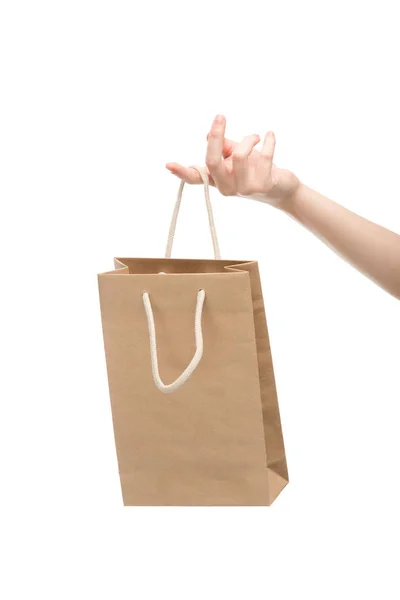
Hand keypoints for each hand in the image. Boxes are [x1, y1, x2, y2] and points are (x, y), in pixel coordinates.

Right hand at [166, 115, 299, 208]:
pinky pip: (264, 157)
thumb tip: (210, 134)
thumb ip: (223, 146)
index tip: (168, 164)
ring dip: (248, 139)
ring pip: (239, 156)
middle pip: (212, 161)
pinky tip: (270, 135)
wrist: (280, 188)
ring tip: (256, 136)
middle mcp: (226, 187)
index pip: (195, 178)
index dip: (181, 172)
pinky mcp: (262, 186)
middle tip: (220, 116)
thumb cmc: (255, 168)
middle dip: (216, 136)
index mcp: (216, 180)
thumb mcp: (236, 155)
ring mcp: (244, 189)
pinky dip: (268, 141)